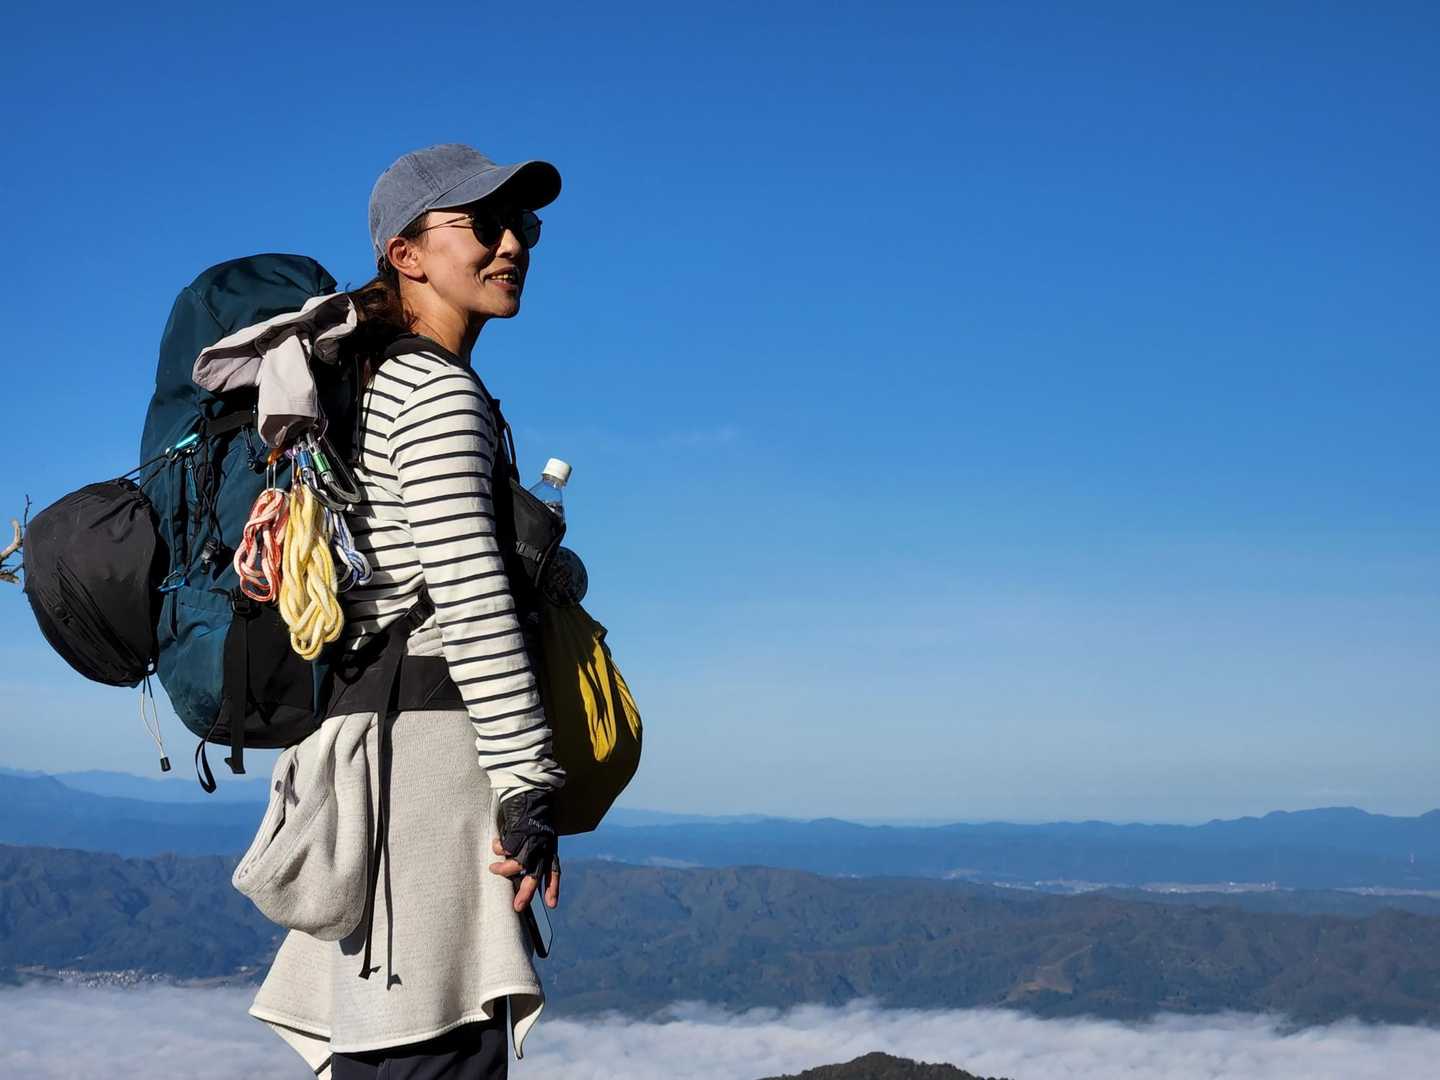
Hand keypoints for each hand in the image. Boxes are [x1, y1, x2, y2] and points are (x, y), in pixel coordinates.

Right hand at [490, 788, 560, 913]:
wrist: (530, 791)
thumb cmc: (532, 815)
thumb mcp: (539, 835)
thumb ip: (534, 853)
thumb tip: (521, 874)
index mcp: (550, 846)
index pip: (554, 870)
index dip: (552, 887)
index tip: (551, 904)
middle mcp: (544, 844)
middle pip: (536, 872)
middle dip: (527, 891)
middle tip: (517, 906)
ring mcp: (532, 838)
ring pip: (518, 862)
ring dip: (504, 869)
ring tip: (493, 868)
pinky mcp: (519, 830)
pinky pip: (506, 847)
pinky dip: (499, 848)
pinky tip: (495, 845)